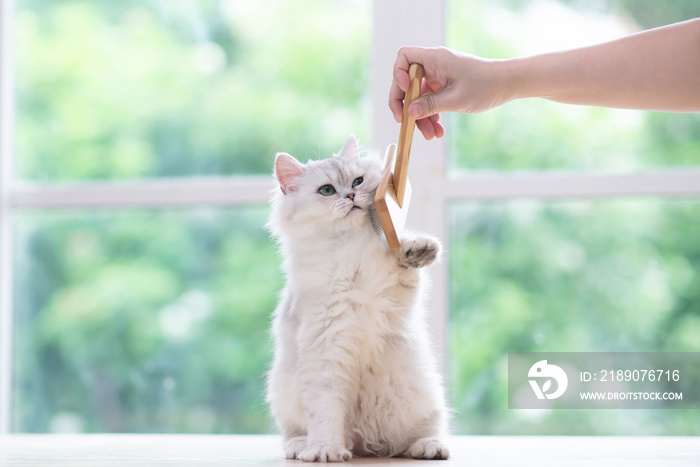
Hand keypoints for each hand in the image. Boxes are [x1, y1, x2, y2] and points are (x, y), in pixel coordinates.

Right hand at [389, 47, 514, 138]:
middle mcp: (434, 65)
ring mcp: (438, 77)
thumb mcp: (456, 99)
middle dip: (406, 105)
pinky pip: (430, 102)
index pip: (404, 58)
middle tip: (404, 123)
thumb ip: (430, 105)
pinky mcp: (444, 88)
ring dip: (421, 117)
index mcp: (436, 59)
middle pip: (407, 83)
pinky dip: (431, 116)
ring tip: (430, 135)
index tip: (406, 92)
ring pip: (419, 97)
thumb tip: (409, 113)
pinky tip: (438, 131)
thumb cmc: (486, 85)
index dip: (398, 74)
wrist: (508, 84)